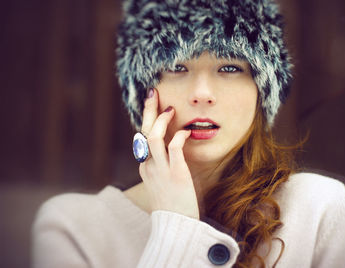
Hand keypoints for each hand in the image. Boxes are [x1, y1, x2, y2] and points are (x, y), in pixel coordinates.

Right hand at [139, 88, 199, 219]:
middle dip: (147, 111)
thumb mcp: (164, 183)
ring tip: (170, 108)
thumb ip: (165, 166)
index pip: (143, 138)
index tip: (155, 107)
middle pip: (144, 132)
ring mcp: (161, 169)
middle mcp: (150, 165)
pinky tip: (186, 131)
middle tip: (152, 93)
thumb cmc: (174, 204)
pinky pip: (174, 148)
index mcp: (146, 167)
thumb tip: (173, 150)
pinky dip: (179, 136)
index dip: (148, 120)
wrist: (176, 226)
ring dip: (160, 120)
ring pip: (153, 137)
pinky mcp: (176, 174)